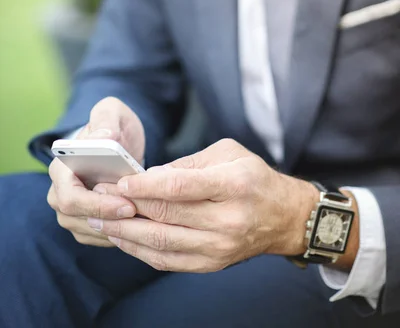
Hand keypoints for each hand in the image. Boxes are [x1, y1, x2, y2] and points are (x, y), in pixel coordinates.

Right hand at [47, 97, 145, 246]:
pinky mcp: (83, 221)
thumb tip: (103, 138)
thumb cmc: (112, 125)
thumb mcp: (111, 113)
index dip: (97, 205)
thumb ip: (106, 120)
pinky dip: (117, 235)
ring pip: (87, 230)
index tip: (127, 205)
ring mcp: (69, 209)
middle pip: (76, 217)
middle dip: (109, 219)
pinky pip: (97, 236)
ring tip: (145, 221)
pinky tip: (139, 226)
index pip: (70, 196)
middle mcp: (59, 191)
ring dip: (115, 229)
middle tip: (139, 214)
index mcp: (60, 167)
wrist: (118, 141)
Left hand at [89, 139, 318, 270]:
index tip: (120, 181)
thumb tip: (150, 176)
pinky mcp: (212, 265)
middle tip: (101, 196)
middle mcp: (227, 220)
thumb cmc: (253, 177)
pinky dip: (141, 251)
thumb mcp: (228, 153)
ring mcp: (219, 247)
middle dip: (128, 206)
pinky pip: (169, 261)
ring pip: (162, 243)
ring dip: (127, 233)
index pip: (179, 187)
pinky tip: (124, 239)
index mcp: (233, 185)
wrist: (283, 217)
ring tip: (102, 221)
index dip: (145, 185)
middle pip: (167, 215)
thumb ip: (188, 164)